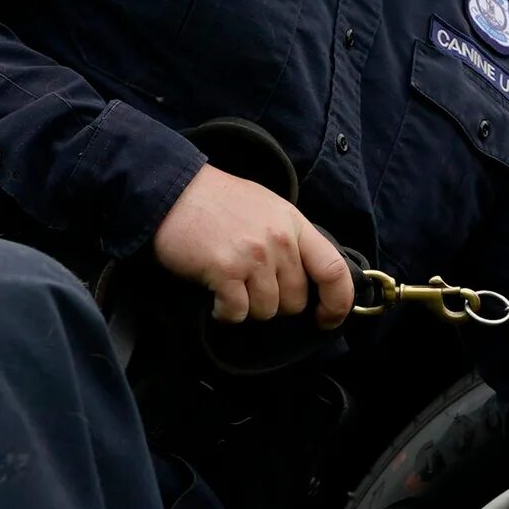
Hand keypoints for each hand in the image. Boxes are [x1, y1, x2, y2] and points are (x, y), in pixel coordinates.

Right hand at [151, 164, 354, 325]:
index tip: (327, 318)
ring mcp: (253, 255)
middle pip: (295, 300)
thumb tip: (309, 279)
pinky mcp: (225, 270)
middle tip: (250, 287)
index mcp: (294, 224)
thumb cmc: (218, 202)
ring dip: (247, 308)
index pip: (334, 270)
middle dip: (275, 304)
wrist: (171, 190)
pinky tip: (214, 295)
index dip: (338, 302)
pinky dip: (224, 313)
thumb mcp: (268, 208)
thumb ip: (291, 240)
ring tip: (230, 285)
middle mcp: (279, 240)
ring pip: (266, 311)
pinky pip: (237, 313)